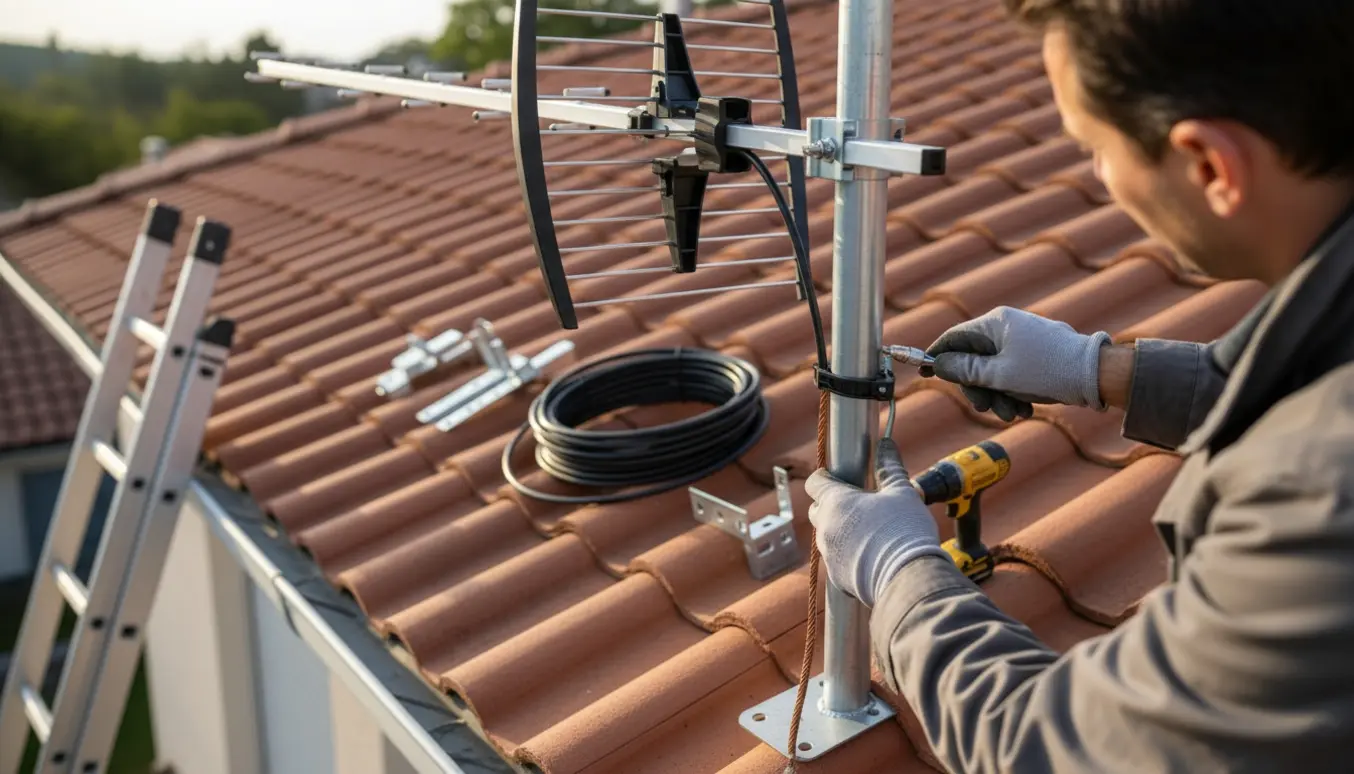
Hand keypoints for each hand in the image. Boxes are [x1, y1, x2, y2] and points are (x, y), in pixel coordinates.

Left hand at [804, 438, 948, 607]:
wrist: (908, 578)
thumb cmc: (904, 530)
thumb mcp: (901, 492)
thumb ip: (890, 468)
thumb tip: (886, 445)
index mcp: (835, 502)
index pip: (815, 482)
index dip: (825, 477)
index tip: (838, 476)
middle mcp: (825, 527)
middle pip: (818, 510)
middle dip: (832, 505)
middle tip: (858, 505)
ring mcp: (829, 555)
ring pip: (828, 537)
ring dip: (841, 532)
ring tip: (869, 533)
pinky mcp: (837, 578)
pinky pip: (838, 561)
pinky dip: (849, 557)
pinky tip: (871, 557)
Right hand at [921, 306, 1111, 420]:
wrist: (1095, 375)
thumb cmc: (1047, 370)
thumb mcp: (999, 375)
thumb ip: (965, 370)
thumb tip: (939, 364)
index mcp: (995, 323)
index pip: (954, 337)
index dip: (937, 356)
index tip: (923, 372)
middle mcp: (1007, 328)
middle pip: (973, 359)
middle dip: (978, 388)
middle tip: (984, 408)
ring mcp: (1022, 341)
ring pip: (993, 372)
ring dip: (997, 396)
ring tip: (1014, 413)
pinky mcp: (1035, 356)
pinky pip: (1011, 375)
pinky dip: (1013, 393)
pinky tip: (1025, 407)